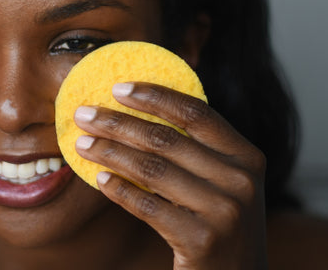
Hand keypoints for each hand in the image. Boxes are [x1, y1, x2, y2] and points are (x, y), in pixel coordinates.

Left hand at [73, 82, 267, 269]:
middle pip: (165, 138)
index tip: (117, 87)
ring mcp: (225, 211)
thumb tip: (134, 113)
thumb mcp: (220, 182)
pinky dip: (119, 190)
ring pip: (151, 169)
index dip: (155, 96)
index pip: (196, 113)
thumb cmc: (218, 224)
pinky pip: (148, 206)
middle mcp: (241, 180)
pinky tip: (100, 179)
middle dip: (117, 122)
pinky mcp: (203, 240)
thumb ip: (194, 150)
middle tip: (83, 114)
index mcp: (246, 156)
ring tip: (82, 144)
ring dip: (110, 153)